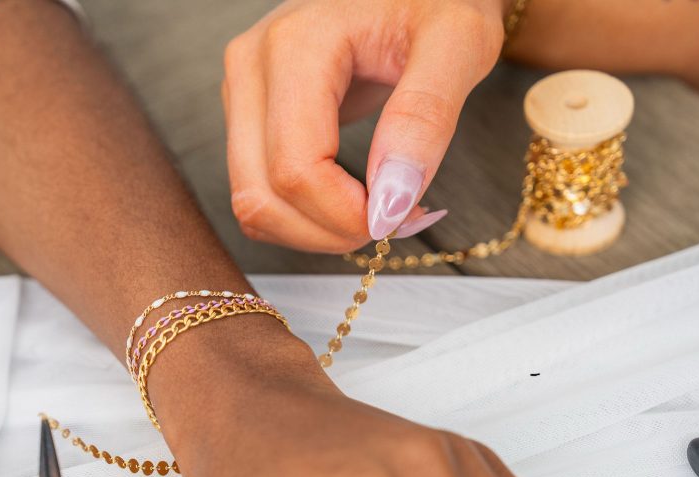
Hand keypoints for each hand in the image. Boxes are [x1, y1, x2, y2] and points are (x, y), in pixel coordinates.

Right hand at [222, 0, 508, 251]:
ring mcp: (241, 92)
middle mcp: (251, 67)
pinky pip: (257, 191)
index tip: (401, 218)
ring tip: (376, 213)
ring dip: (312, 231)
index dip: (344, 214)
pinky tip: (348, 203)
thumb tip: (389, 204)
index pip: (296, 168)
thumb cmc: (435, 1)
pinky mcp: (247, 114)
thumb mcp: (457, 44)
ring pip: (252, 202)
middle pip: (262, 194)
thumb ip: (424, 119)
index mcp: (295, 44)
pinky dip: (300, 217)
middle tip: (394, 222)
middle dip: (329, 231)